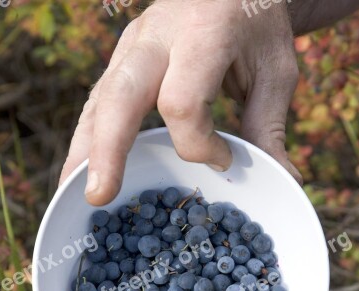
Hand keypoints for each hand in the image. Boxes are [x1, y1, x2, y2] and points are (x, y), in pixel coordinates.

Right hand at [60, 0, 300, 204]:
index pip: (182, 102)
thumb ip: (269, 126)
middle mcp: (156, 35)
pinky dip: (88, 137)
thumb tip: (284, 182)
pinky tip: (80, 169)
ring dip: (85, 148)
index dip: (199, 145)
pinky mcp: (122, 59)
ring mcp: (131, 46)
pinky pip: (98, 101)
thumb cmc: (255, 27)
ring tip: (74, 191)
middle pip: (121, 96)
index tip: (225, 161)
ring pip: (99, 99)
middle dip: (108, 149)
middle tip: (100, 196)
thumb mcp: (275, 71)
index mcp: (201, 34)